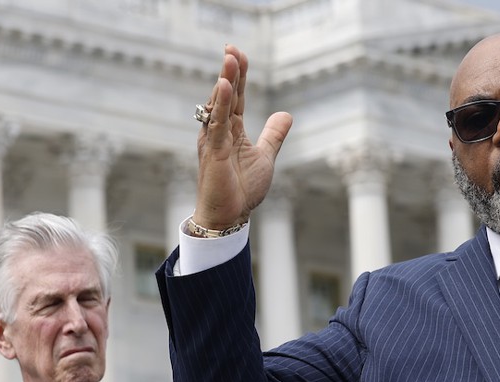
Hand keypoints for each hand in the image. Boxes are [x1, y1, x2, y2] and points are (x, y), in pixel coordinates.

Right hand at [194, 44, 292, 228]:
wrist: (229, 216)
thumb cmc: (242, 189)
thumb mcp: (265, 156)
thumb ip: (274, 135)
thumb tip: (287, 114)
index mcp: (231, 130)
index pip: (235, 97)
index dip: (238, 75)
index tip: (238, 53)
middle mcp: (219, 131)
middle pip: (226, 95)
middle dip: (230, 71)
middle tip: (232, 48)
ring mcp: (214, 140)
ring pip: (219, 105)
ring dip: (225, 81)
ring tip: (230, 58)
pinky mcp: (212, 152)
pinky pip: (216, 124)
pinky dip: (221, 105)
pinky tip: (225, 87)